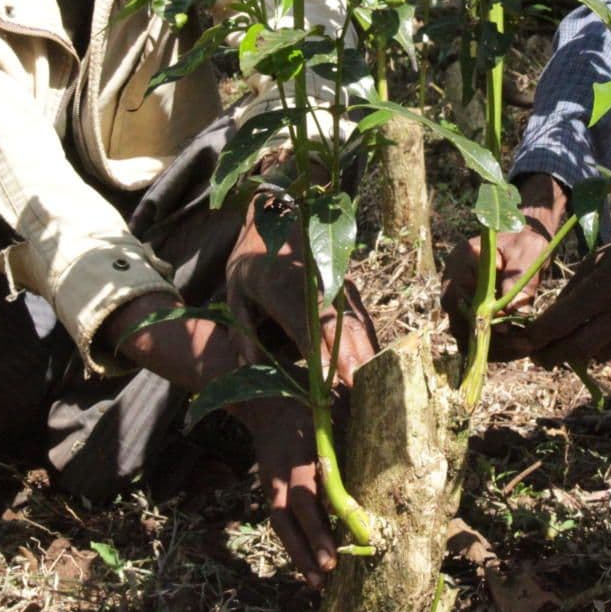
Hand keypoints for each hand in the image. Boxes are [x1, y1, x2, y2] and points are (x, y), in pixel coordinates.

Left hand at [226, 193, 377, 387]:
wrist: (278, 217)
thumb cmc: (252, 262)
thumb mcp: (235, 293)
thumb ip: (242, 331)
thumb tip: (249, 368)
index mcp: (282, 285)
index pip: (304, 324)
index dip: (319, 354)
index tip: (328, 384)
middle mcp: (316, 283)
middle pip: (341, 325)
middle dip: (353, 360)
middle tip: (361, 395)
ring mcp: (338, 284)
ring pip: (359, 323)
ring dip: (367, 356)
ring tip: (375, 389)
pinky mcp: (350, 288)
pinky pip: (363, 321)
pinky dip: (369, 346)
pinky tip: (374, 372)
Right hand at [231, 396, 336, 588]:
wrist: (265, 400)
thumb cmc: (311, 402)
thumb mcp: (333, 404)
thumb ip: (355, 420)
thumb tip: (396, 432)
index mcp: (300, 449)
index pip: (311, 491)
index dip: (326, 518)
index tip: (352, 534)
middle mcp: (282, 471)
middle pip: (293, 513)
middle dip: (311, 542)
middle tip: (329, 571)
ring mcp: (272, 483)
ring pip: (282, 523)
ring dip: (299, 554)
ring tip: (317, 584)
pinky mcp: (271, 492)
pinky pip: (281, 522)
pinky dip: (295, 545)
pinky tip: (309, 568)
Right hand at [441, 173, 567, 347]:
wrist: (525, 236)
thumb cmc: (528, 240)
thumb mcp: (529, 254)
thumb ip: (520, 283)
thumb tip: (511, 317)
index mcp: (463, 259)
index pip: (458, 299)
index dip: (480, 319)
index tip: (508, 327)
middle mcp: (453, 278)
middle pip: (458, 321)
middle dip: (488, 339)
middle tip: (521, 346)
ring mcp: (458, 295)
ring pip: (465, 333)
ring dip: (492, 346)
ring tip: (523, 348)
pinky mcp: (468, 307)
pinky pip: (474, 333)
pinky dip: (494, 344)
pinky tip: (517, 345)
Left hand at [488, 210, 610, 365]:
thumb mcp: (601, 258)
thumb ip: (575, 290)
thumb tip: (551, 322)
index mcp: (605, 286)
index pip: (558, 323)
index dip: (535, 339)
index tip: (523, 344)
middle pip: (575, 349)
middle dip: (552, 355)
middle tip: (541, 355)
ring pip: (599, 356)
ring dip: (585, 348)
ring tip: (589, 330)